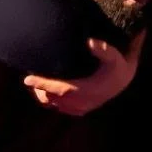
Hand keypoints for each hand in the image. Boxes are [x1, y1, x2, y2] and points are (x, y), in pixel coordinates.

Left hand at [23, 31, 146, 116]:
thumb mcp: (115, 56)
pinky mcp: (81, 110)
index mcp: (88, 90)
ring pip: (55, 105)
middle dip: (39, 89)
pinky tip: (47, 93)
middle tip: (29, 77)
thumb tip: (89, 41)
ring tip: (35, 84)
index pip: (60, 90)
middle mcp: (83, 102)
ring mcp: (82, 108)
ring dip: (43, 95)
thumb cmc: (117, 67)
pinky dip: (51, 102)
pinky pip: (61, 109)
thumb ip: (104, 49)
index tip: (27, 77)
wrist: (124, 80)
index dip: (42, 84)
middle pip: (52, 99)